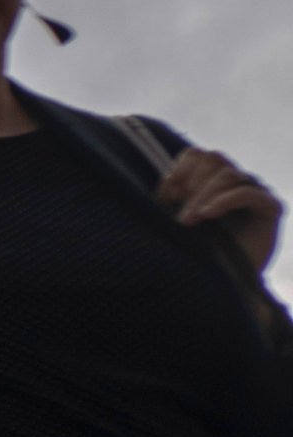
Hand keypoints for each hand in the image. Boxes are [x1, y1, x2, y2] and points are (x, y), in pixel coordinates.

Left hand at [158, 147, 282, 272]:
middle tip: (177, 211)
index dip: (181, 168)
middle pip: (214, 159)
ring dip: (203, 196)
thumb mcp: (178, 219)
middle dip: (191, 182)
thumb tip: (169, 180)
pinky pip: (248, 192)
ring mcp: (254, 191)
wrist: (226, 282)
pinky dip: (224, 201)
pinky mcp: (270, 207)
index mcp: (211, 179)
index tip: (166, 194)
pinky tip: (207, 215)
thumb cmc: (199, 250)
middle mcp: (235, 182)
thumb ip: (174, 197)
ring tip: (188, 220)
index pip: (198, 155)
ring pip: (228, 174)